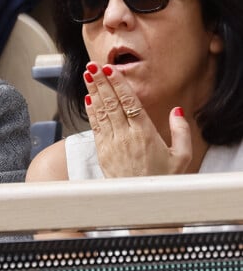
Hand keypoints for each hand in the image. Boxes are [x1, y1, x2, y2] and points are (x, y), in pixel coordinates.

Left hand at [83, 62, 191, 176]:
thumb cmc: (163, 181)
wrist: (143, 205)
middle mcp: (126, 136)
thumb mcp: (182, 157)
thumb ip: (181, 132)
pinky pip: (95, 127)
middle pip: (111, 103)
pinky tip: (88, 99)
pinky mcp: (102, 152)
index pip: (129, 103)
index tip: (110, 70)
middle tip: (93, 65)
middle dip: (101, 82)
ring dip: (93, 92)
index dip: (118, 85)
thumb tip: (176, 111)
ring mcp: (112, 144)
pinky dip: (91, 111)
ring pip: (101, 112)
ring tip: (88, 75)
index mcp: (145, 134)